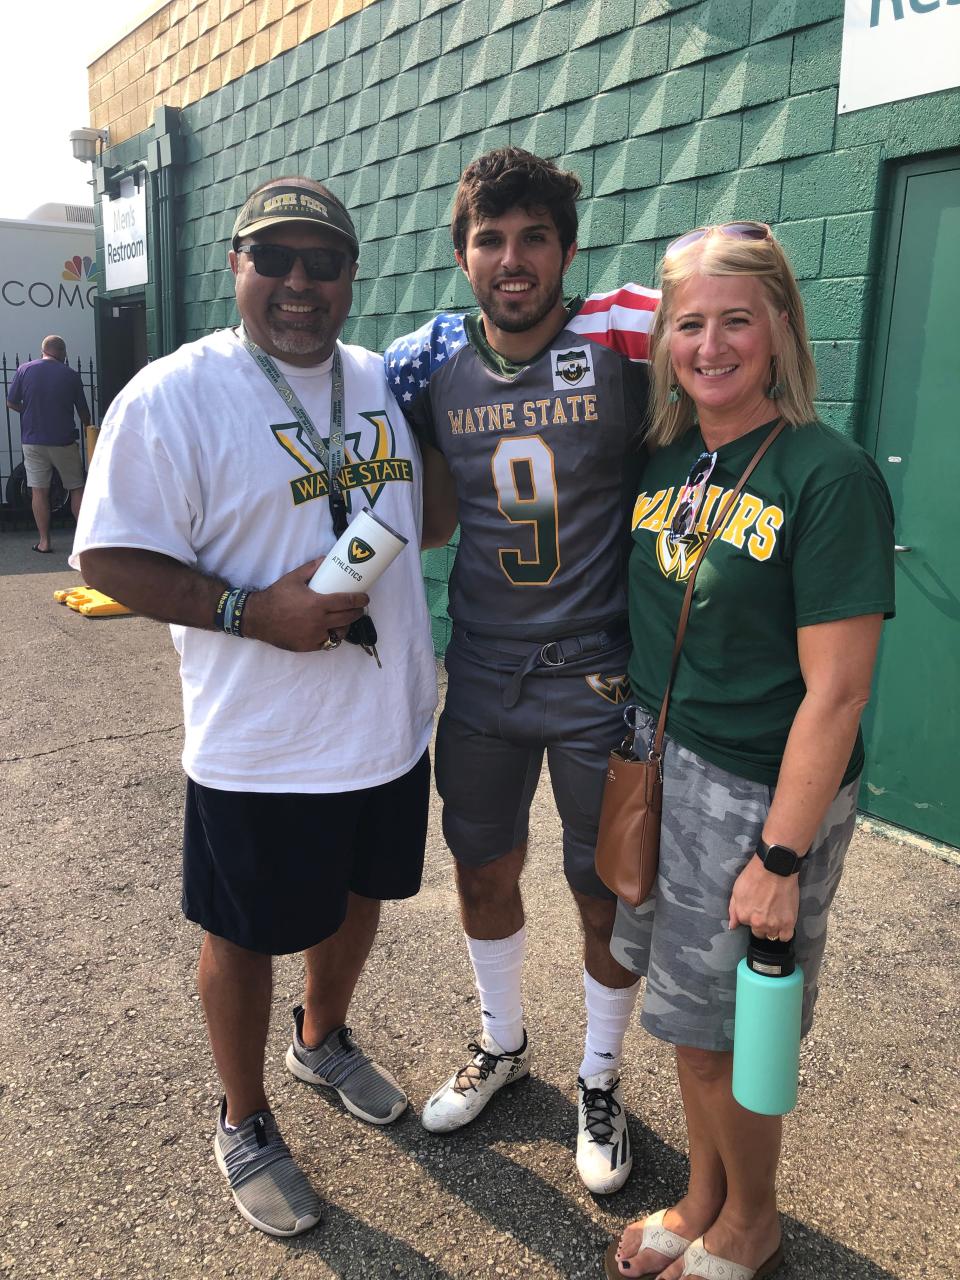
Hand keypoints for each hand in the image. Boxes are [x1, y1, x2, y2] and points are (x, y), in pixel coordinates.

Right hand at [242, 558, 367, 651]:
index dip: (359, 600)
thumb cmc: (276, 596)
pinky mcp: (308, 646)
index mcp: (318, 604)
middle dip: (357, 612)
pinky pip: (326, 643)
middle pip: (347, 618)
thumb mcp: (293, 578)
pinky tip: (332, 630)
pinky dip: (331, 636)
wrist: (258, 618)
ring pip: (339, 633)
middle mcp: (319, 622)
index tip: (365, 598)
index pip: (346, 602)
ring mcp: (314, 636)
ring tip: (346, 620)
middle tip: (359, 608)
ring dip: (346, 626)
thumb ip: (311, 568)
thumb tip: (326, 559)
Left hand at [727, 854, 798, 941]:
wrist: (775, 868)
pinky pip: (786, 937)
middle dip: (762, 924)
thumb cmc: (755, 875)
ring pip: (772, 936)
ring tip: (776, 914)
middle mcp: (757, 923)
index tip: (757, 908)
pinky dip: (785, 932)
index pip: (747, 925)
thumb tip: (733, 925)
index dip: (752, 917)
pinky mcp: (788, 922)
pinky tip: (784, 922)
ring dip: (774, 928)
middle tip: (767, 911)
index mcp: (743, 916)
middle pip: (759, 933)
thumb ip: (733, 910)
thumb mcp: (737, 890)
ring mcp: (773, 924)